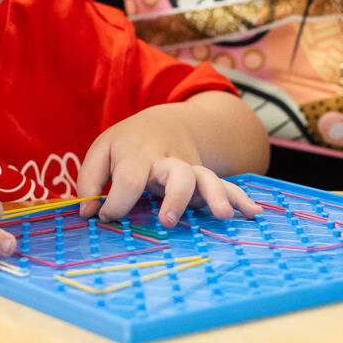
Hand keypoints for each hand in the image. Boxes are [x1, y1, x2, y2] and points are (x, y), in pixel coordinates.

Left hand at [78, 104, 262, 226]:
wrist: (166, 122)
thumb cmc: (129, 143)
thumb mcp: (102, 151)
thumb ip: (89, 181)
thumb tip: (88, 213)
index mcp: (137, 154)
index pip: (129, 180)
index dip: (117, 204)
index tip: (108, 217)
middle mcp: (167, 161)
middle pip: (177, 174)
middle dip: (175, 197)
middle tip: (168, 220)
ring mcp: (190, 169)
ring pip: (206, 178)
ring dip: (216, 196)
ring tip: (222, 215)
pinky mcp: (204, 179)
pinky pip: (225, 186)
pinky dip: (241, 198)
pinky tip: (254, 213)